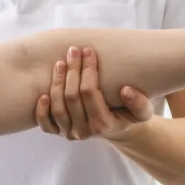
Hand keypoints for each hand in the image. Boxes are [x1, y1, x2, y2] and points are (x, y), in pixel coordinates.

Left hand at [36, 46, 153, 141]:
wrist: (115, 129)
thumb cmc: (128, 114)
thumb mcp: (142, 112)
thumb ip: (140, 104)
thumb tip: (125, 90)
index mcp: (103, 124)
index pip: (90, 93)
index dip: (88, 70)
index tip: (89, 51)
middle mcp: (84, 131)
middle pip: (71, 97)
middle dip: (72, 71)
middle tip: (73, 51)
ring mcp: (69, 133)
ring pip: (57, 108)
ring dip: (57, 83)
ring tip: (60, 63)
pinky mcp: (59, 133)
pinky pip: (45, 124)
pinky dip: (41, 110)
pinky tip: (43, 94)